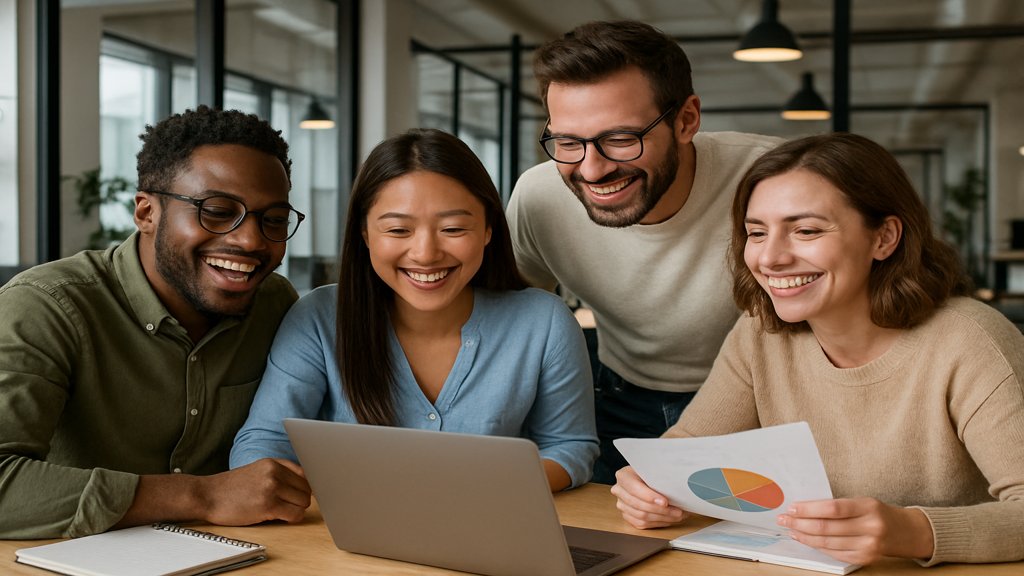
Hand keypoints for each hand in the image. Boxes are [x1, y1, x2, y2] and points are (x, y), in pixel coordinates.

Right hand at [197, 458, 311, 525]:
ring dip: (296, 510)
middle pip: (306, 489)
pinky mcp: (267, 506)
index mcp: (272, 462)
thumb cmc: (230, 487)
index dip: (304, 487)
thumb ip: (278, 473)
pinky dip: (292, 518)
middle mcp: (274, 473)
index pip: (305, 474)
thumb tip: (304, 485)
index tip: (300, 494)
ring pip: (303, 502)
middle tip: (288, 505)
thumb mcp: (256, 470)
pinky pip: (295, 514)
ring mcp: (271, 488)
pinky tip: (279, 517)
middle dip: (300, 500)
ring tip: (281, 511)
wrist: (207, 495)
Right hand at [610, 466, 686, 528]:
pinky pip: (642, 523)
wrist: (644, 478)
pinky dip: (658, 523)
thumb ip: (659, 476)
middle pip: (639, 505)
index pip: (634, 488)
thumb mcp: (653, 469)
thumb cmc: (650, 473)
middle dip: (661, 510)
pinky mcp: (627, 515)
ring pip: (642, 516)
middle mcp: (619, 491)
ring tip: (677, 515)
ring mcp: (622, 504)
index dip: (649, 496)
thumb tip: (676, 486)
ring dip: (662, 518)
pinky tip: (669, 519)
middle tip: (677, 511)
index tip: (665, 502)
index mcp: (623, 476)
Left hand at [777, 497, 934, 564]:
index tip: (792, 508)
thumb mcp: (862, 501)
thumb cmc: (878, 513)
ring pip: (828, 543)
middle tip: (784, 519)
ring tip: (791, 530)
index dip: (809, 509)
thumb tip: (804, 508)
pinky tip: (806, 540)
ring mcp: (869, 546)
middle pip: (827, 527)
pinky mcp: (865, 559)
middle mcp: (870, 528)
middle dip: (800, 523)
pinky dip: (818, 547)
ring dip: (805, 537)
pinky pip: (835, 553)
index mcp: (869, 507)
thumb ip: (838, 506)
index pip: (833, 509)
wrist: (906, 532)